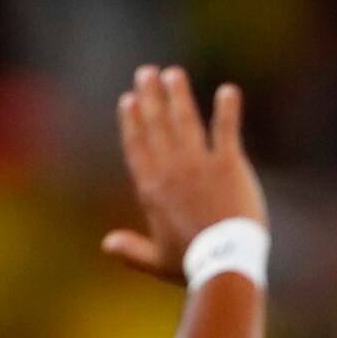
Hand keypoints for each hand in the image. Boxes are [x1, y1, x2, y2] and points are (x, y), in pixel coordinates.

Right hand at [102, 66, 266, 282]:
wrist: (223, 264)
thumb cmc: (191, 265)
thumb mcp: (156, 260)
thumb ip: (131, 250)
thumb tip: (107, 245)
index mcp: (151, 189)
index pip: (137, 146)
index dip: (132, 120)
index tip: (128, 99)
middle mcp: (171, 170)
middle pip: (156, 124)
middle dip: (150, 95)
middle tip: (146, 72)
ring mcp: (199, 165)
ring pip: (185, 120)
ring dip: (178, 94)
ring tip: (173, 74)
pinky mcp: (229, 165)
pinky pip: (226, 129)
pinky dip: (227, 108)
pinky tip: (228, 90)